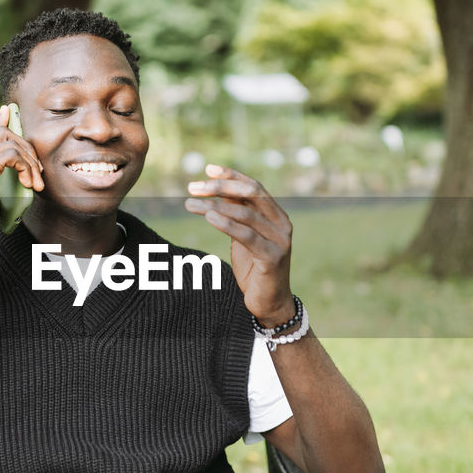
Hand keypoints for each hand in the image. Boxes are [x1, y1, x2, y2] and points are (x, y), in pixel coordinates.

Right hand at [0, 105, 44, 259]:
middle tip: (37, 173)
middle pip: (3, 134)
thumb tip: (18, 178)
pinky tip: (28, 184)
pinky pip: (10, 155)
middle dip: (27, 149)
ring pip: (10, 142)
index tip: (10, 112)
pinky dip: (24, 167)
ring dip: (29, 161)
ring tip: (35, 184)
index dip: (2, 121)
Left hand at [184, 164, 293, 325]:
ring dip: (214, 206)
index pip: (254, 187)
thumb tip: (217, 190)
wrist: (269, 303)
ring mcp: (280, 240)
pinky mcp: (272, 258)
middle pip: (251, 195)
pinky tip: (209, 216)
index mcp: (277, 215)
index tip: (208, 169)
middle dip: (220, 187)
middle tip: (194, 187)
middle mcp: (282, 224)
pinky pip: (247, 236)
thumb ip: (237, 214)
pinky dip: (226, 224)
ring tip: (190, 204)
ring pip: (245, 214)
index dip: (232, 176)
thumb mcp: (244, 236)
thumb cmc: (254, 268)